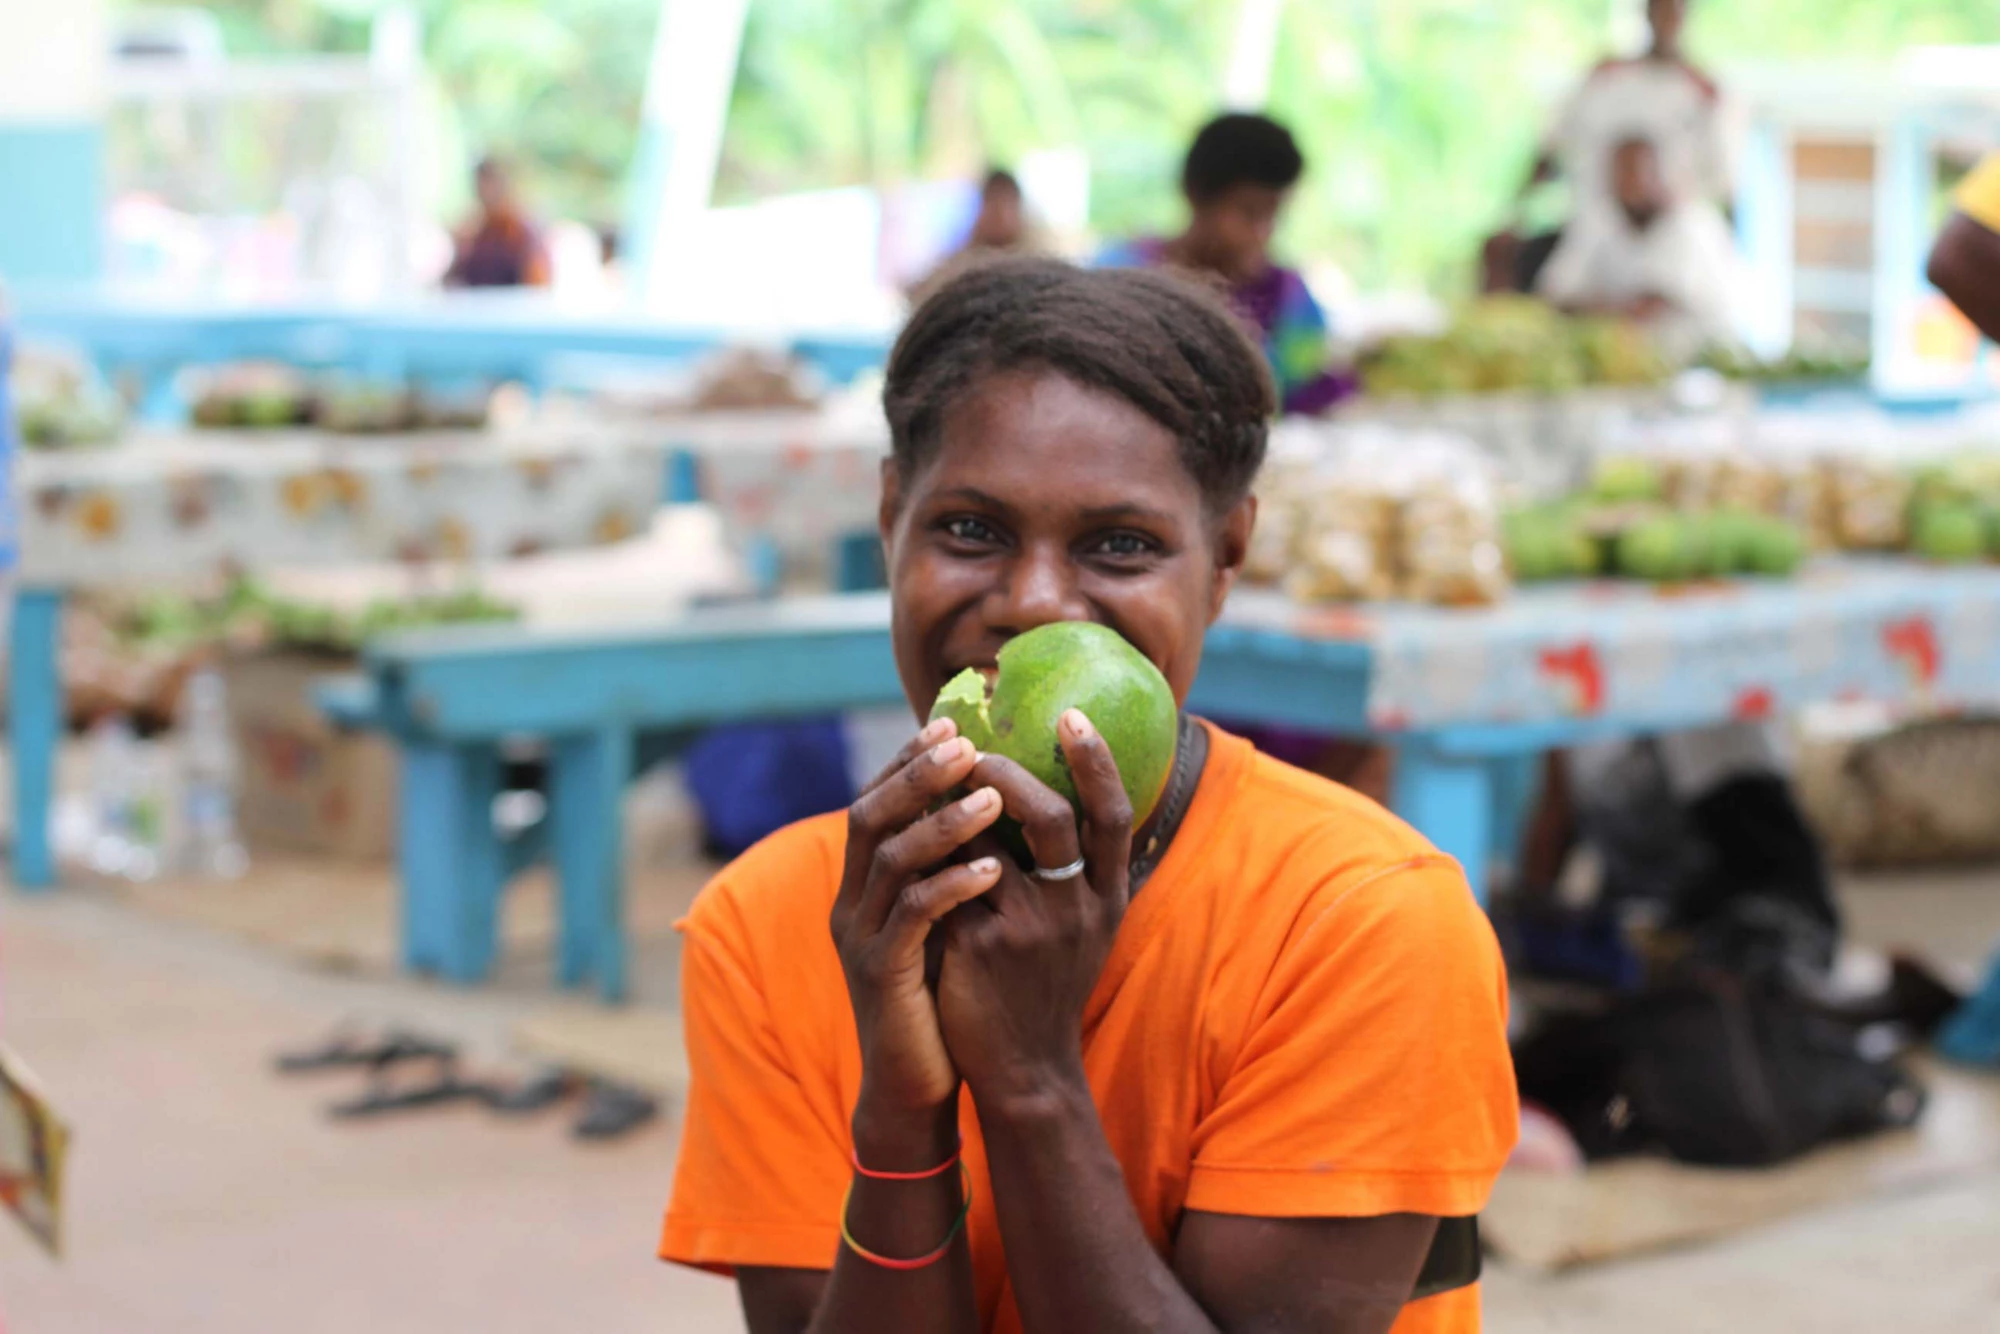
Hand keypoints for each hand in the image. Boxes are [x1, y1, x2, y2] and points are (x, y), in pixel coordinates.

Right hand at [831, 718, 1007, 1128]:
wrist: (915, 1084)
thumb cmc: (940, 997)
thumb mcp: (942, 922)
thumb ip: (948, 869)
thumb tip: (995, 805)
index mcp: (863, 886)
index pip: (875, 802)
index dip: (907, 760)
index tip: (951, 723)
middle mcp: (851, 903)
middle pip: (870, 816)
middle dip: (918, 774)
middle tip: (966, 742)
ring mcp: (862, 939)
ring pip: (891, 860)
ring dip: (943, 822)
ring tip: (993, 796)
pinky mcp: (883, 975)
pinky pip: (914, 917)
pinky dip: (951, 886)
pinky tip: (992, 870)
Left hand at [937, 709, 1133, 1107]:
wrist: (1026, 1068)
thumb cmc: (1049, 984)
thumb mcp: (1085, 928)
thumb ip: (1076, 869)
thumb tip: (1050, 788)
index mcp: (1107, 897)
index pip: (1115, 814)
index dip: (1097, 761)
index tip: (1071, 714)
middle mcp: (1077, 910)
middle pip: (1054, 816)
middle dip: (1010, 772)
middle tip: (976, 750)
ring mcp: (1029, 930)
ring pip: (990, 842)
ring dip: (959, 803)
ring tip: (937, 781)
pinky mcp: (981, 949)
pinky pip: (948, 879)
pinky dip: (932, 850)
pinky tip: (912, 833)